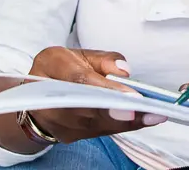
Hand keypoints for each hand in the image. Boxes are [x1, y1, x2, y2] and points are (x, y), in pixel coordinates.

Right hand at [21, 47, 165, 141]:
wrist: (35, 96)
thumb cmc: (60, 70)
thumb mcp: (78, 53)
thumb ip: (103, 58)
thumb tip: (124, 70)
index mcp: (50, 67)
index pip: (79, 80)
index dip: (105, 88)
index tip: (131, 95)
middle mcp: (51, 98)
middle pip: (87, 109)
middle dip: (118, 112)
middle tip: (147, 110)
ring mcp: (60, 122)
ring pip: (95, 125)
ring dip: (126, 121)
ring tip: (154, 115)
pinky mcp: (70, 135)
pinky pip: (99, 132)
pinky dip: (123, 125)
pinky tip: (145, 119)